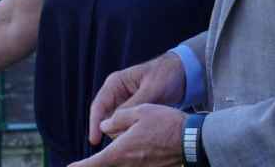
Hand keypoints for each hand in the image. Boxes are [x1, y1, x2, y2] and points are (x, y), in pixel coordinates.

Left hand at [71, 104, 186, 166]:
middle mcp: (129, 165)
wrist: (193, 141)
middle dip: (95, 164)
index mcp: (121, 151)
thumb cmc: (166, 123)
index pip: (95, 164)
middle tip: (81, 164)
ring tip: (106, 157)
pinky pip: (134, 166)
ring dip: (113, 159)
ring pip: (121, 166)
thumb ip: (118, 119)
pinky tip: (134, 147)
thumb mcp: (139, 112)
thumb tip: (104, 125)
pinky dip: (127, 161)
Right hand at [87, 53, 185, 145]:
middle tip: (124, 144)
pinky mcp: (133, 110)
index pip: (99, 106)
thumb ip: (134, 104)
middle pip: (105, 118)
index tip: (94, 141)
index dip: (95, 124)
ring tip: (135, 141)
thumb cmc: (166, 75)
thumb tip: (116, 122)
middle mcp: (116, 93)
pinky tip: (140, 138)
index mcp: (116, 83)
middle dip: (112, 130)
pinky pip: (126, 124)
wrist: (183, 73)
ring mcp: (124, 102)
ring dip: (122, 131)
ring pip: (115, 123)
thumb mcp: (151, 89)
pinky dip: (130, 131)